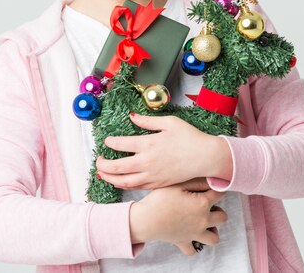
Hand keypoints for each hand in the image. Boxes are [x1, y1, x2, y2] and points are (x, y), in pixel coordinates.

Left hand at [96, 113, 225, 188]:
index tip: (106, 142)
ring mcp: (151, 176)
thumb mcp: (169, 122)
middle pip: (117, 167)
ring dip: (110, 178)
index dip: (110, 143)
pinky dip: (124, 185)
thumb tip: (132, 117)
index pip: (121, 145)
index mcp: (148, 144)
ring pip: (123, 181)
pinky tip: (120, 181)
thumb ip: (148, 121)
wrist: (205, 157)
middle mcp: (147, 162)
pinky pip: (135, 187)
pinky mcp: (157, 184)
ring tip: (102, 173)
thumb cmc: (189, 137)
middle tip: (98, 161)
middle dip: (103, 165)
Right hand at [129, 177, 227, 254]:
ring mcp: (194, 234)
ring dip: (212, 230)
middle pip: (223, 217)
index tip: (212, 184)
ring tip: (204, 221)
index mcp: (202, 204)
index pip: (220, 194)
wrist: (146, 220)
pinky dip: (194, 245)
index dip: (217, 187)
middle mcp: (203, 221)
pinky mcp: (184, 243)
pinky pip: (194, 250)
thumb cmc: (160, 199)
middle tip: (207, 204)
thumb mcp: (178, 184)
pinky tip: (190, 234)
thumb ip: (197, 181)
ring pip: (214, 238)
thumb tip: (211, 179)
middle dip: (218, 209)